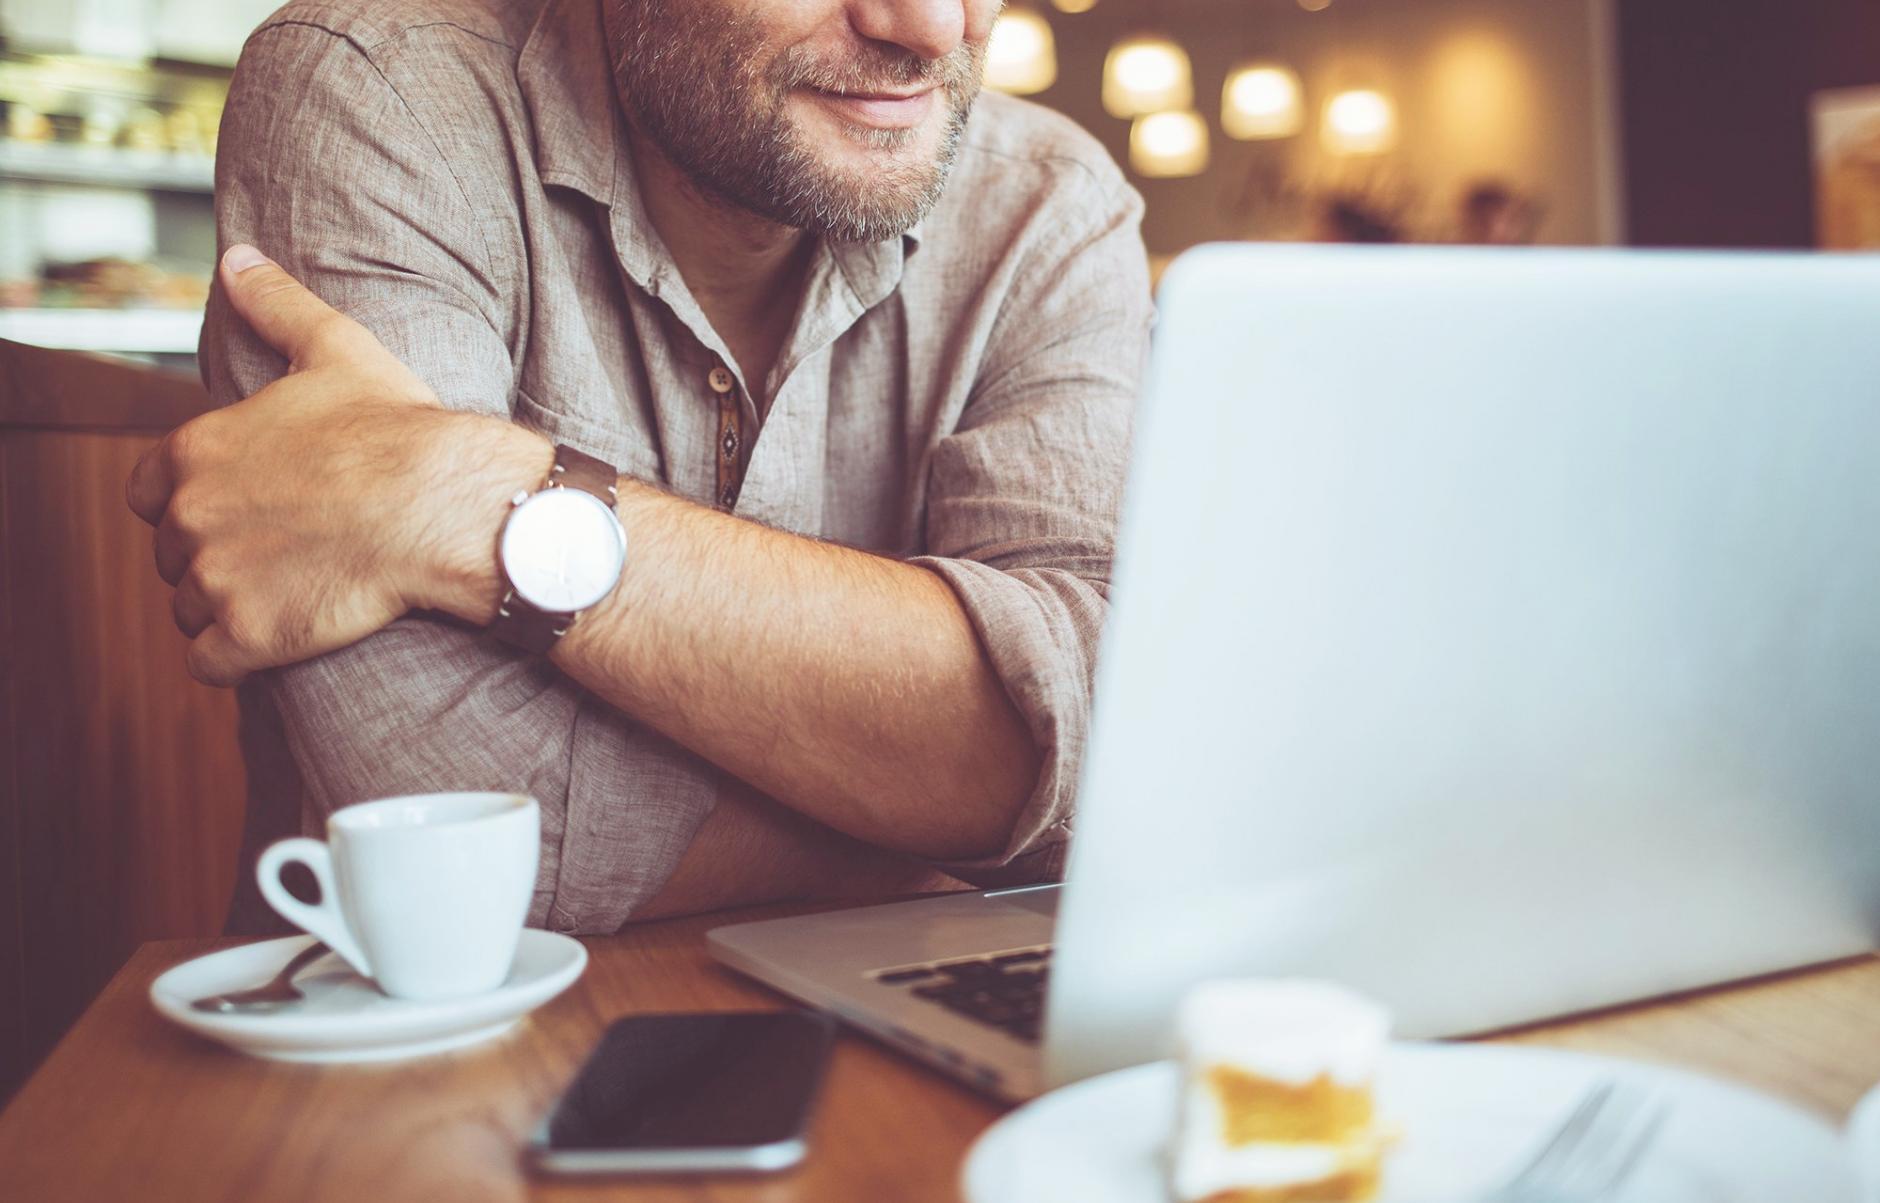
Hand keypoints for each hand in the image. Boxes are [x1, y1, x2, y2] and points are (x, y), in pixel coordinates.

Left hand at [127, 245, 544, 685]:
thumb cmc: (398, 429)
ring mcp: (214, 580)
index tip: (248, 511)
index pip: (148, 494)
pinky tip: (288, 634)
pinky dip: (238, 656)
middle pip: (173, 555)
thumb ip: (275, 305)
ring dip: (231, 608)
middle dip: (218, 558)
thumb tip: (239, 260)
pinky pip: (211, 661)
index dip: (194, 504)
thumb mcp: (336, 350)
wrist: (445, 506)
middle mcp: (190, 516)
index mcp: (196, 451)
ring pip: (191, 609)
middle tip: (287, 554)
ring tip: (296, 593)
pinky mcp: (245, 636)